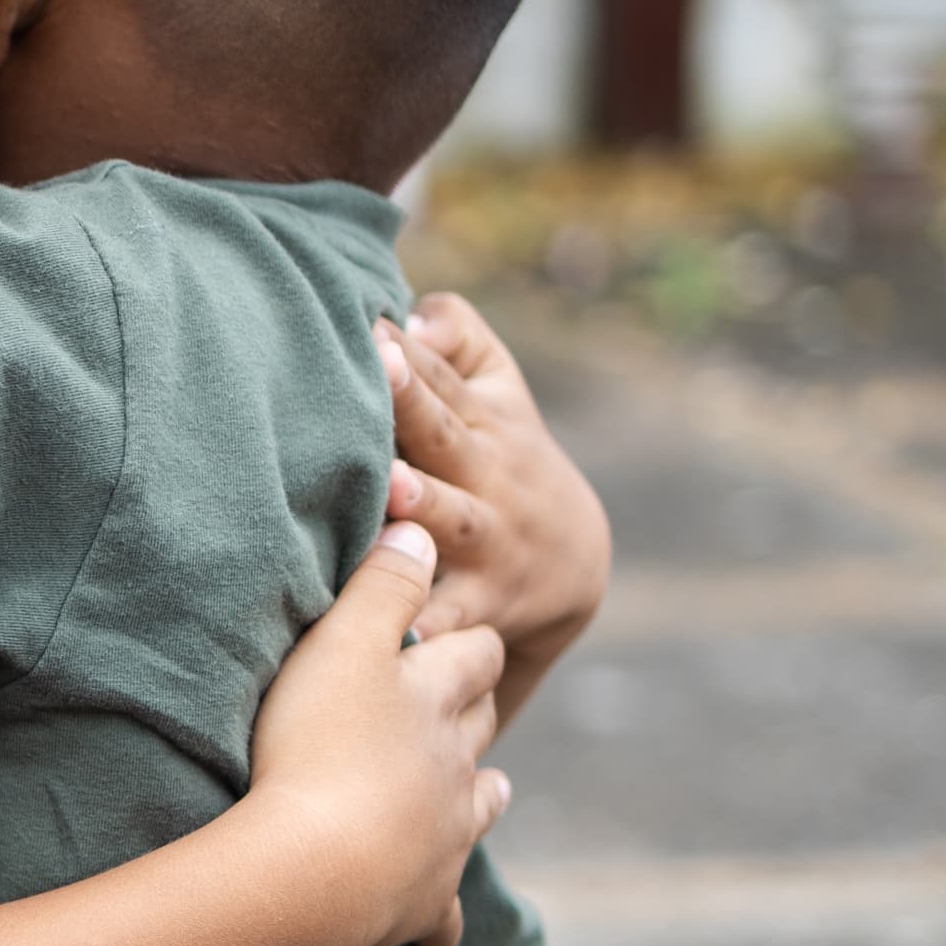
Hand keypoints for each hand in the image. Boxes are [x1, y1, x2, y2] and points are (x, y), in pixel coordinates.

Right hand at [244, 523, 512, 945]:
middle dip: (472, 709)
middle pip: (483, 725)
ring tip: (461, 792)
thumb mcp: (341, 645)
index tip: (448, 637)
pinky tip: (435, 926)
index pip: (479, 654)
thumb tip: (422, 531)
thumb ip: (383, 586)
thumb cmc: (316, 746)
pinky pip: (442, 914)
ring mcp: (447, 835)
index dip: (467, 641)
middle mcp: (459, 765)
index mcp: (441, 699)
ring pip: (480, 806)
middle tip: (443, 705)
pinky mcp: (423, 900)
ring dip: (473, 795)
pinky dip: (440, 915)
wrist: (311, 869)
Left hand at [380, 293, 607, 728]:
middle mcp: (487, 475)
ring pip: (454, 520)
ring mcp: (486, 540)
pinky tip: (397, 628)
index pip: (442, 376)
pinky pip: (451, 616)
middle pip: (445, 433)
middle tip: (376, 368)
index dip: (409, 350)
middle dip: (412, 402)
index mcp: (484, 419)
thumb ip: (457, 336)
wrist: (576, 567)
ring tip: (393, 487)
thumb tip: (411, 317)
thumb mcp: (499, 388)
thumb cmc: (506, 457)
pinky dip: (428, 625)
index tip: (370, 324)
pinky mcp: (480, 604)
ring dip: (425, 505)